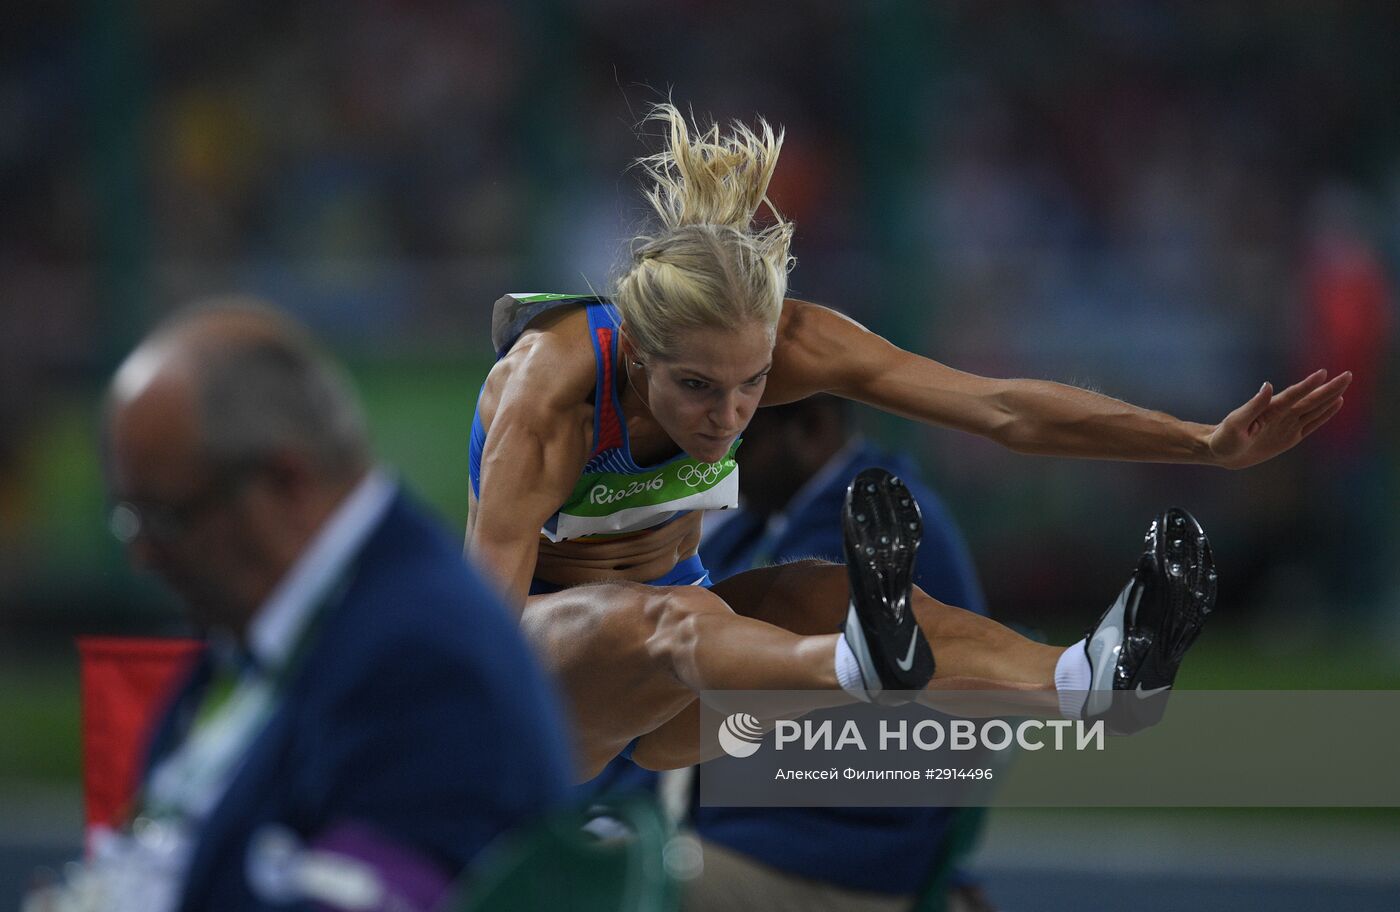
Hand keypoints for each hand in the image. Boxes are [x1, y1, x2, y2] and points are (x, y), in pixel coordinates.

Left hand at [1207, 369, 1351, 468]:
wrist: (1221, 451)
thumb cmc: (1224, 438)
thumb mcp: (1235, 423)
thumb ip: (1253, 406)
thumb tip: (1267, 385)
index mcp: (1270, 410)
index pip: (1293, 396)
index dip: (1307, 386)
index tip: (1323, 373)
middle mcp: (1282, 414)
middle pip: (1310, 400)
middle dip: (1329, 388)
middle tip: (1348, 374)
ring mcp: (1287, 424)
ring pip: (1314, 409)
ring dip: (1330, 398)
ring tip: (1344, 384)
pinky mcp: (1290, 436)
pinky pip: (1312, 424)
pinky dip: (1325, 415)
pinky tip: (1335, 404)